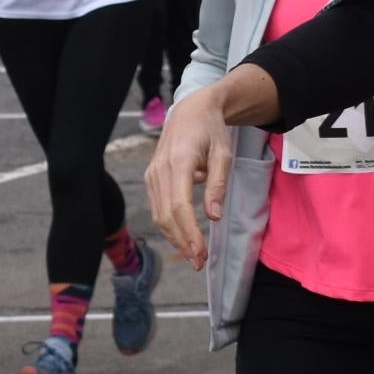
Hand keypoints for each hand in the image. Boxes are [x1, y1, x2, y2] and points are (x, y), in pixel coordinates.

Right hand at [143, 92, 232, 269]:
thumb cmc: (210, 131)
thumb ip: (218, 185)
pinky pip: (157, 207)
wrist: (190, 111)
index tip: (200, 253)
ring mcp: (152, 174)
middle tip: (199, 262)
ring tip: (193, 255)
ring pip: (158, 215)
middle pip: (166, 216)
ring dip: (175, 237)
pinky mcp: (151, 178)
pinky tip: (184, 236)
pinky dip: (169, 225)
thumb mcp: (223, 154)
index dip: (189, 233)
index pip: (180, 206)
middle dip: (182, 242)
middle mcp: (159, 170)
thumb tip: (214, 218)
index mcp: (178, 162)